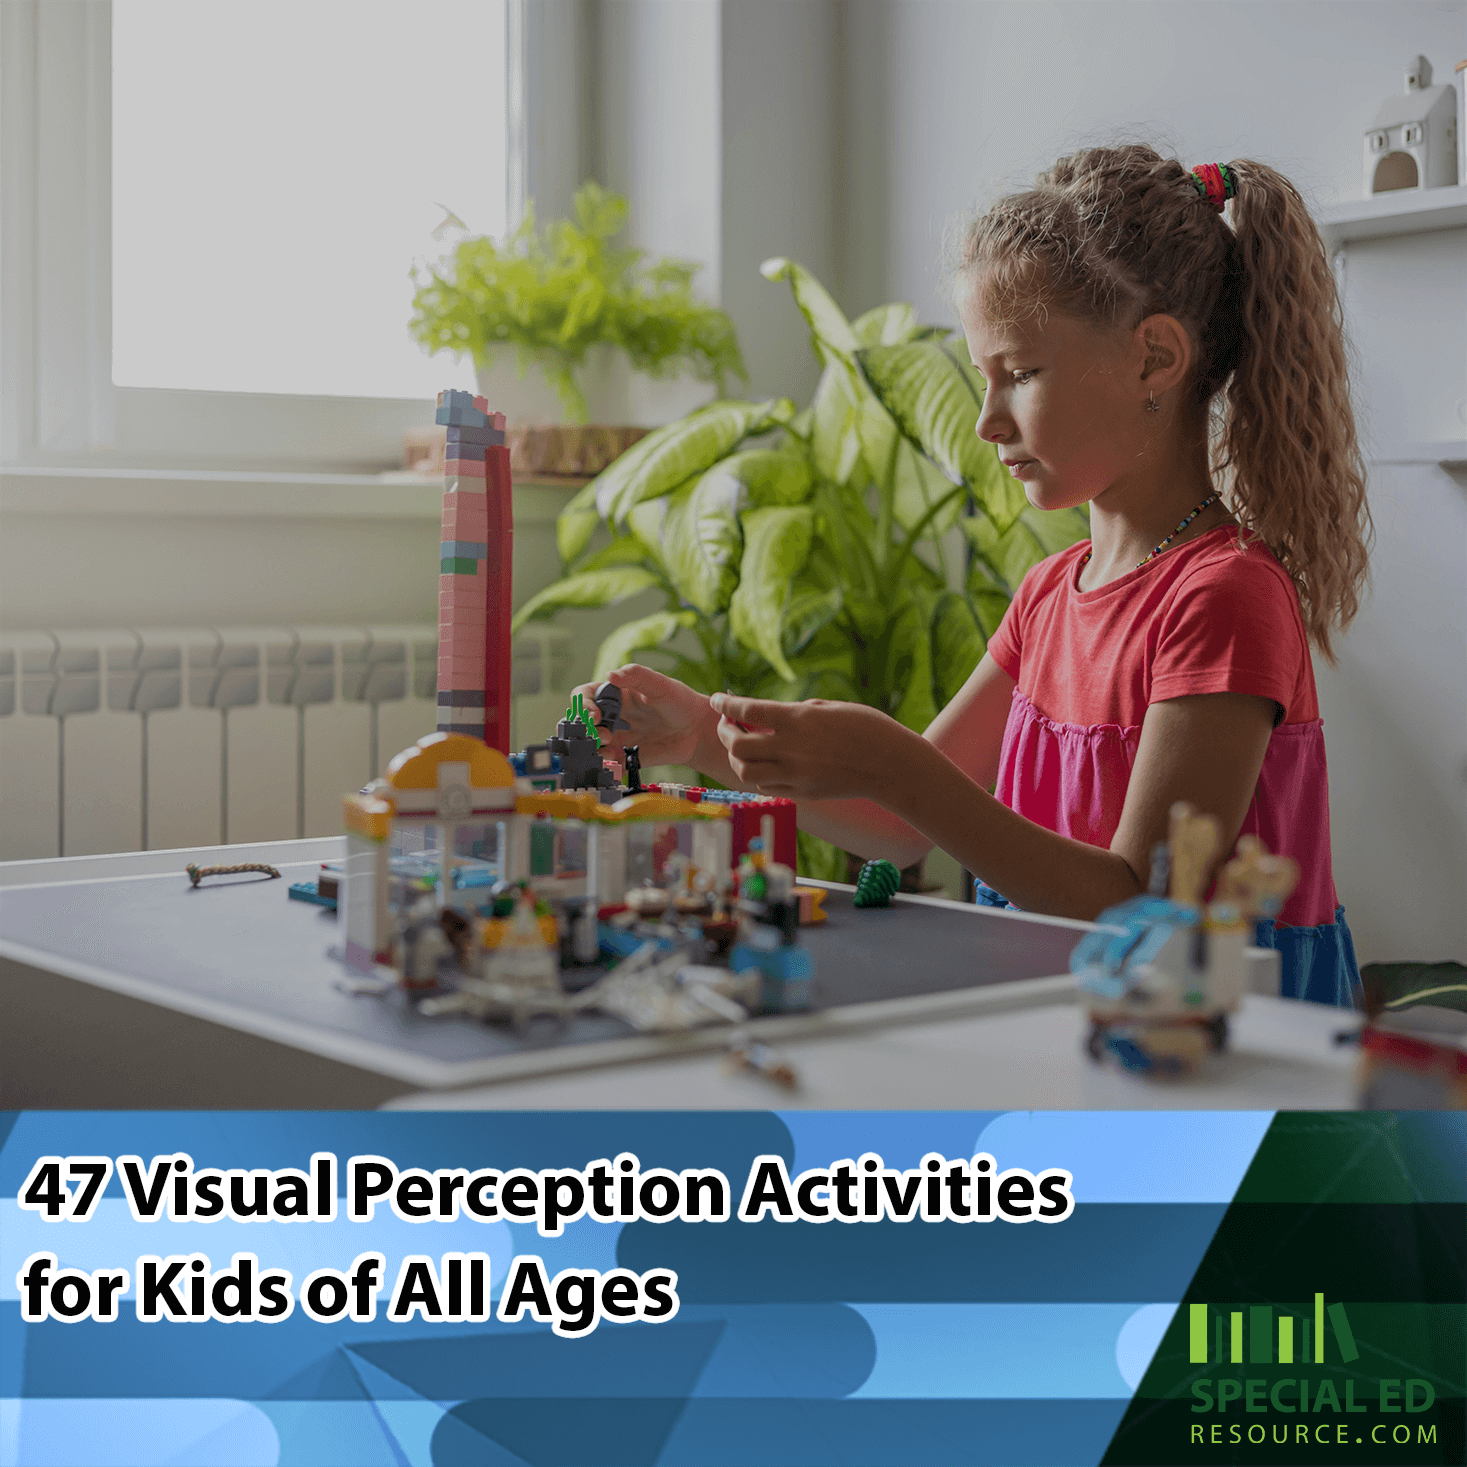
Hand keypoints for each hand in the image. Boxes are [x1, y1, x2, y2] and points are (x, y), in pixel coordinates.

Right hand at [566, 665, 715, 768]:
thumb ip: (637, 676)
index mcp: (616, 694)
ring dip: (594, 750)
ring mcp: (619, 737)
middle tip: (605, 736)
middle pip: (584, 722)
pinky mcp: (627, 756)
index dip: (584, 705)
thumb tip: (611, 674)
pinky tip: (616, 767)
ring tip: (611, 753)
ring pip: (593, 744)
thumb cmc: (680, 701)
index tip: (596, 715)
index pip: (586, 696)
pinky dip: (607, 767)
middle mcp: (613, 716)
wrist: (697, 730)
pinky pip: (610, 764)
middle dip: (587, 731)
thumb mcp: (660, 684)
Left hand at [709, 694, 918, 800]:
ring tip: (742, 747)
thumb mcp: (827, 707)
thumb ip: (793, 712)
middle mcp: (792, 749)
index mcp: (798, 720)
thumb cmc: (865, 727)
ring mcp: (796, 775)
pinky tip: (762, 764)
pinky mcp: (802, 793)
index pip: (747, 711)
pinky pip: (765, 786)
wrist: (890, 765)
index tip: (716, 699)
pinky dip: (756, 774)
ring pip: (746, 772)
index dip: (726, 704)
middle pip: (738, 746)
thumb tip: (764, 715)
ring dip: (737, 758)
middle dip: (725, 733)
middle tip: (727, 725)